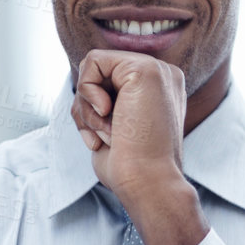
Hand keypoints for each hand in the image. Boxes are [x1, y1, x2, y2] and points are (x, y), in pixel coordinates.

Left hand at [73, 50, 204, 244]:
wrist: (148, 182)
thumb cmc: (131, 169)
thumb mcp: (114, 130)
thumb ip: (105, 106)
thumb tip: (83, 96)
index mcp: (159, 92)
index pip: (109, 82)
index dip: (93, 111)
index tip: (105, 140)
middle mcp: (162, 78)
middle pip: (99, 74)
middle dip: (87, 109)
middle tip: (104, 137)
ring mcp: (157, 70)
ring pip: (93, 69)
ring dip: (88, 108)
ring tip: (111, 132)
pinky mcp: (145, 69)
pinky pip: (93, 62)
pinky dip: (87, 92)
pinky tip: (107, 112)